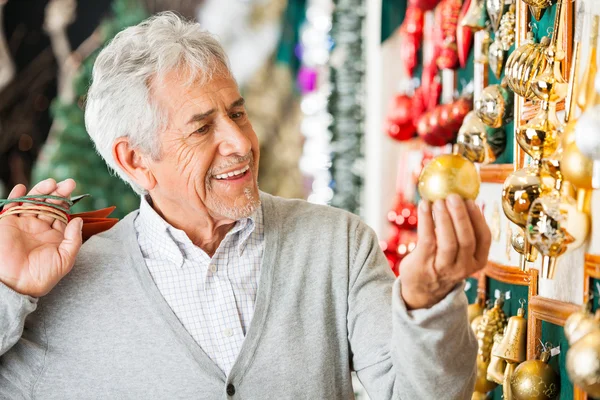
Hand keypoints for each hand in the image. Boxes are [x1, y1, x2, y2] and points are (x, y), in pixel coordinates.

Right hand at [0, 179, 82, 296]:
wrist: (16, 285)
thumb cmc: (43, 276)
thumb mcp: (66, 259)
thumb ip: (73, 239)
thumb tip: (79, 220)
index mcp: (55, 235)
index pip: (62, 213)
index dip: (67, 202)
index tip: (73, 192)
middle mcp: (39, 228)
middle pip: (49, 204)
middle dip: (58, 193)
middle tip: (67, 183)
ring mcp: (23, 225)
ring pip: (33, 202)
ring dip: (40, 191)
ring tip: (50, 183)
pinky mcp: (7, 224)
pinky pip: (11, 207)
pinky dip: (15, 197)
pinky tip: (22, 188)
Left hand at [399, 194, 490, 309]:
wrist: (421, 290)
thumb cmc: (442, 263)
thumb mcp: (460, 254)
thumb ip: (464, 233)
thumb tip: (462, 198)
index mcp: (477, 261)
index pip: (484, 238)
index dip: (478, 218)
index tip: (471, 200)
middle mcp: (463, 267)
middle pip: (466, 239)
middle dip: (461, 215)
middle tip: (454, 196)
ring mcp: (444, 268)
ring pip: (448, 241)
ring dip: (444, 218)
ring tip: (438, 200)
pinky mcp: (424, 264)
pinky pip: (427, 239)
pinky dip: (426, 219)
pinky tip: (424, 205)